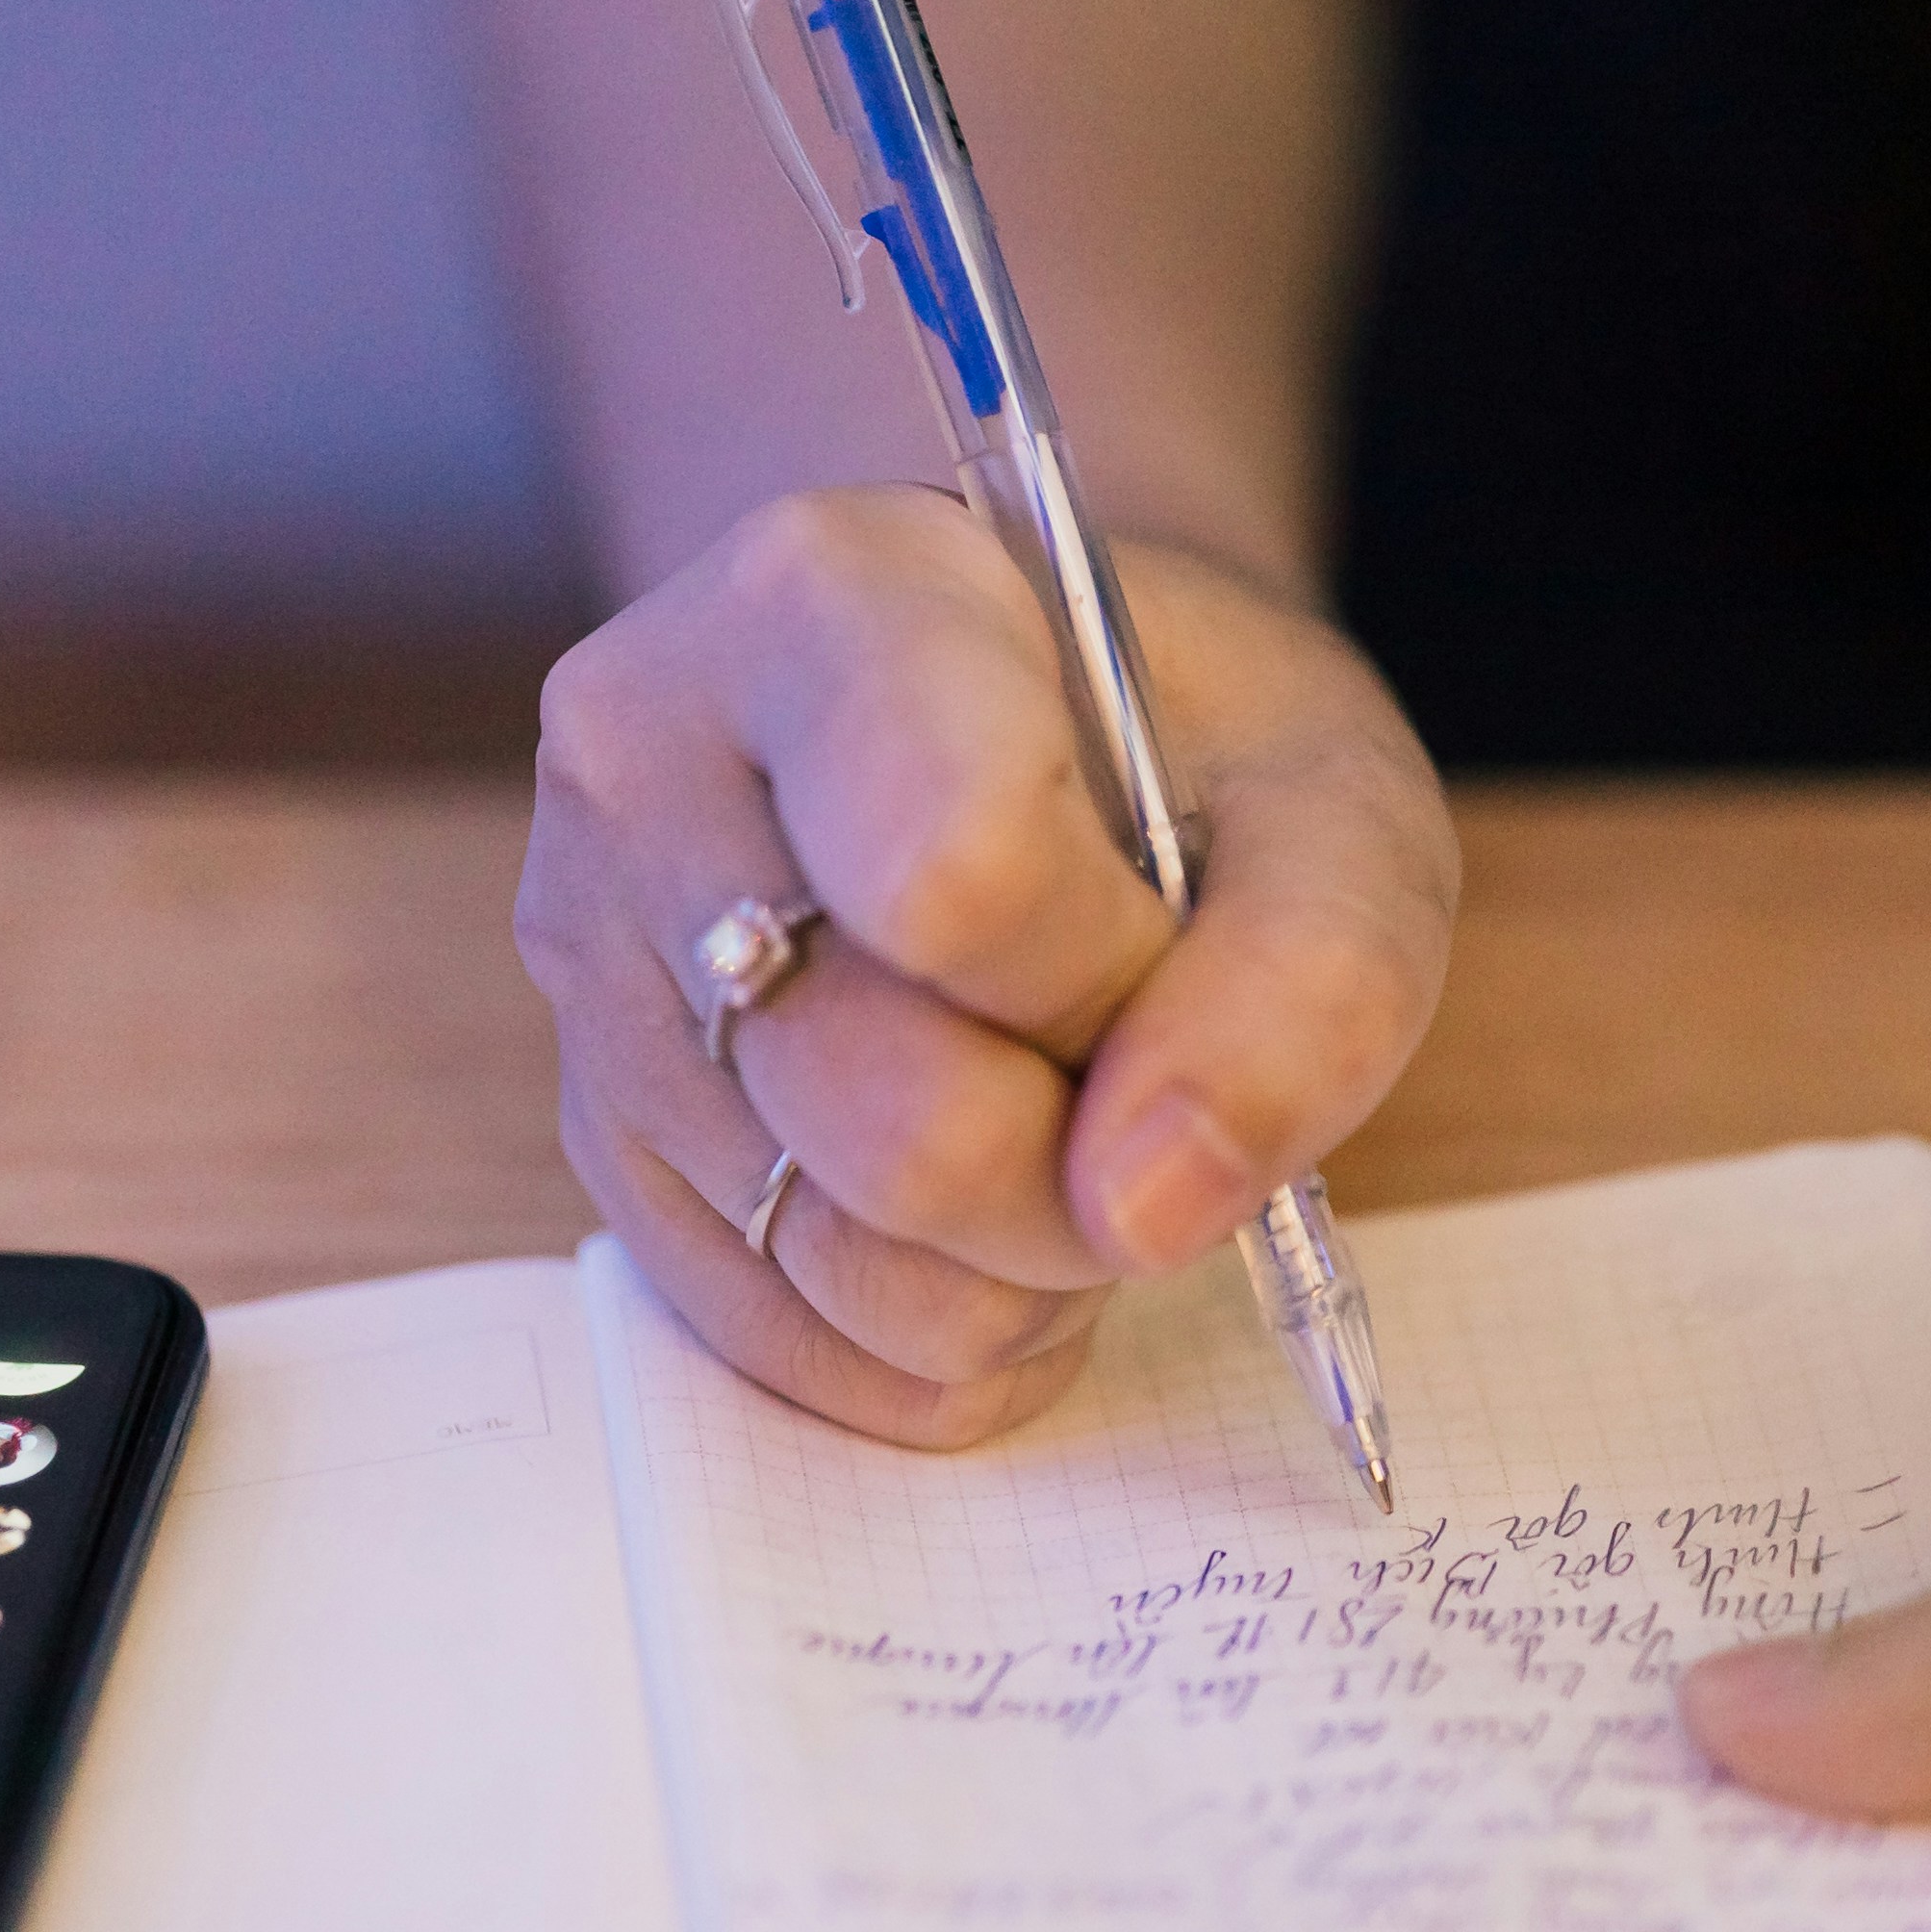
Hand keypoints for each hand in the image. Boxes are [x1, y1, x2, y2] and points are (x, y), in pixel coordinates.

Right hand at [519, 489, 1456, 1443]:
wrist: (1042, 737)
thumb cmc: (1194, 752)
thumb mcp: (1343, 807)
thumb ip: (1311, 984)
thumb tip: (1140, 1208)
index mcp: (827, 595)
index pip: (956, 877)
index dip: (1117, 980)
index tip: (1164, 930)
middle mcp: (645, 757)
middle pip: (892, 1114)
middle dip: (1091, 1167)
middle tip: (1139, 1075)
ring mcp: (587, 952)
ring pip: (839, 1256)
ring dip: (1027, 1268)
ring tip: (1067, 1128)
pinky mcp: (589, 1117)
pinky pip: (775, 1337)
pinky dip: (936, 1335)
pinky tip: (991, 1220)